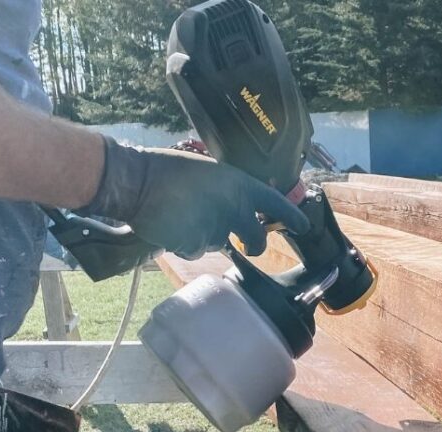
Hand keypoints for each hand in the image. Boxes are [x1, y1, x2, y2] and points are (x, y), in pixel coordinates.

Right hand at [82, 137, 309, 259]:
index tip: (303, 227)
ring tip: (186, 216)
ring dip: (207, 236)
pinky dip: (187, 243)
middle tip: (248, 246)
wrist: (138, 181)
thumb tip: (241, 208)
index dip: (292, 217)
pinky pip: (197, 250)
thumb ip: (230, 192)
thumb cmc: (170, 170)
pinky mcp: (194, 244)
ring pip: (220, 243)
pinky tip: (174, 226)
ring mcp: (215, 228)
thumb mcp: (210, 172)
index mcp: (240, 185)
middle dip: (253, 245)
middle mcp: (234, 208)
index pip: (276, 204)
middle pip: (256, 240)